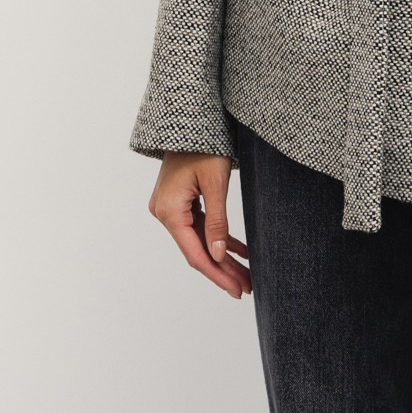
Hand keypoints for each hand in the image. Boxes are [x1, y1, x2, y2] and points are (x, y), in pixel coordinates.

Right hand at [150, 152, 250, 297]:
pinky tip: (239, 253)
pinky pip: (200, 227)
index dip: (217, 275)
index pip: (195, 254)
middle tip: (247, 288)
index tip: (236, 290)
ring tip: (246, 275)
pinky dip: (218, 238)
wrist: (190, 121)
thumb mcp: (215, 184)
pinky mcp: (179, 203)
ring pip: (200, 241)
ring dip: (223, 257)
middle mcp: (164, 212)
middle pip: (197, 250)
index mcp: (169, 211)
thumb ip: (217, 222)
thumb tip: (217, 256)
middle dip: (223, 270)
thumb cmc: (204, 146)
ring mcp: (170, 208)